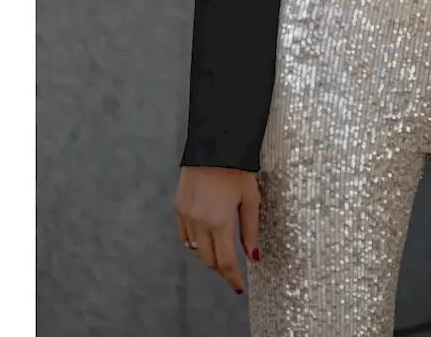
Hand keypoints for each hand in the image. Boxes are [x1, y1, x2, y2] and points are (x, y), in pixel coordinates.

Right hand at [172, 167, 260, 293]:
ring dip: (208, 255)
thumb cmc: (237, 168)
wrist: (214, 144)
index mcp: (219, 221)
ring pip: (194, 249)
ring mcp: (185, 215)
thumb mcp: (250, 197)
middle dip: (221, 268)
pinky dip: (195, 241)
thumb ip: (250, 229)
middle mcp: (198, 222)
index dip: (232, 278)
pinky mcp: (177, 207)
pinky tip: (206, 235)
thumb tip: (253, 256)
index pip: (224, 261)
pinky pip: (184, 235)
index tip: (239, 287)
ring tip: (221, 250)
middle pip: (208, 259)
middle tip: (233, 270)